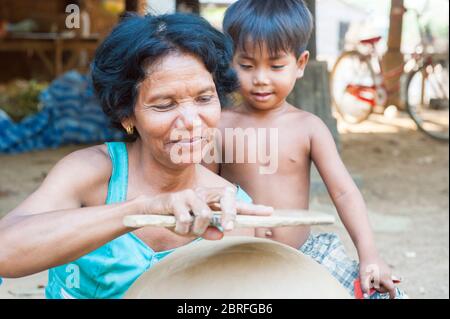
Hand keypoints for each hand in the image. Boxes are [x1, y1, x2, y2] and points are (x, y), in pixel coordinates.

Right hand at [138, 187, 272, 239]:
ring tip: (188, 230)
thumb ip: (209, 230)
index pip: (235, 202)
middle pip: (226, 197)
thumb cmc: (177, 218)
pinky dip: (183, 229)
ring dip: (197, 229)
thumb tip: (221, 235)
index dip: (252, 208)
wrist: (150, 211)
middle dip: (229, 215)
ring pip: (204, 214)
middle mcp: (203, 193)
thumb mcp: (195, 228)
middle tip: (228, 228)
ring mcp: (190, 194)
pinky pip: (186, 220)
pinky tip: (175, 225)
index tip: (269, 212)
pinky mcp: (175, 199)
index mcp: (211, 200)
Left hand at [359, 255, 396, 298]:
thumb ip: (365, 287)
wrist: (368, 252)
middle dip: (381, 288)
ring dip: (379, 283)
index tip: (391, 298)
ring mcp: (387, 270)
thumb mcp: (363, 277)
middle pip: (388, 286)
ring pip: (386, 281)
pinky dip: (379, 278)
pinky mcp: (385, 267)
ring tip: (371, 278)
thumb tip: (365, 296)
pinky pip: (384, 276)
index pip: (391, 289)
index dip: (392, 295)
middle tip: (372, 285)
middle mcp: (388, 274)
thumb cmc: (366, 265)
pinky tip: (373, 273)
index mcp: (385, 278)